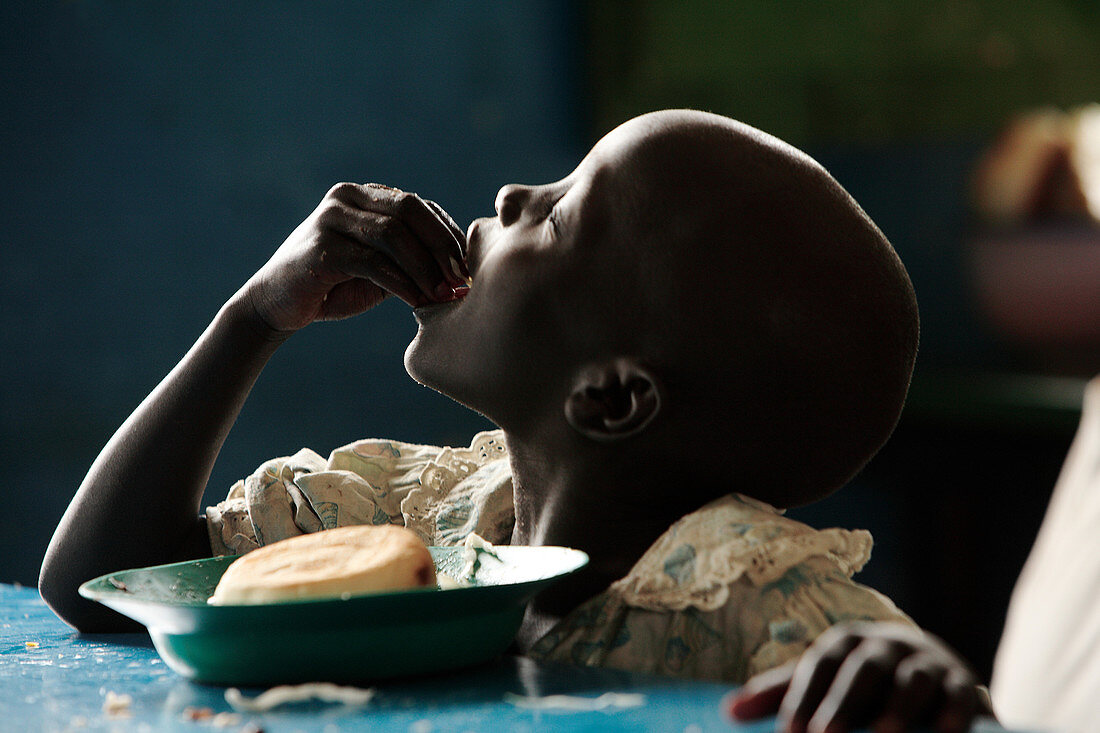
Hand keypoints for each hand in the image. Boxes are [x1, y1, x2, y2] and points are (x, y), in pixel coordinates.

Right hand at [245, 182, 468, 333]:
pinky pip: (372, 261)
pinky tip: (417, 301)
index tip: (470, 269)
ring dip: (425, 267)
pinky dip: (400, 282)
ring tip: (443, 294)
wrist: (278, 306)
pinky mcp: (321, 248)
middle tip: (462, 280)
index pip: (420, 207)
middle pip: (410, 209)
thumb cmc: (334, 287)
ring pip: (393, 233)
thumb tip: (460, 266)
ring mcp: (330, 219)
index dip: (449, 236)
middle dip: (442, 246)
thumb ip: (411, 257)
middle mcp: (347, 198)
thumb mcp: (380, 267)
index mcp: (365, 196)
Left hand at [726, 622, 989, 732]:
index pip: (820, 664)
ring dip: (898, 708)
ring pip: (912, 679)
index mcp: (847, 641)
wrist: (931, 671)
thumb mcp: (823, 683)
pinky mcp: (963, 682)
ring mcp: (927, 661)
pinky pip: (960, 695)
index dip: (804, 695)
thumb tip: (728, 712)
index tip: (788, 732)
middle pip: (863, 669)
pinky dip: (953, 713)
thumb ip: (780, 695)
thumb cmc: (860, 684)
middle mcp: (886, 645)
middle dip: (844, 703)